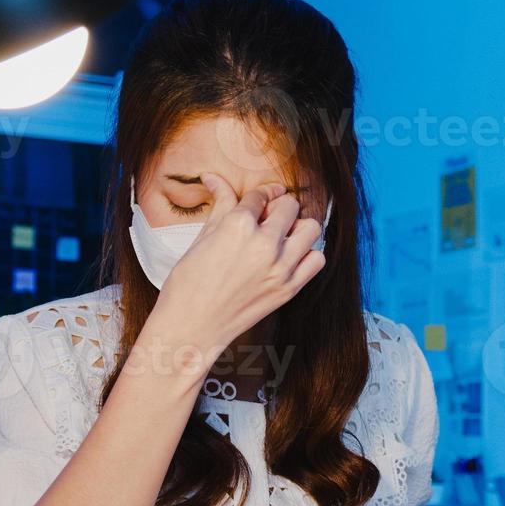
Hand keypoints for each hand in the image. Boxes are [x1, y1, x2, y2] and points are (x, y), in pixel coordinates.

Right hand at [146, 175, 325, 352]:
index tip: (260, 199)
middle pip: (290, 206)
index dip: (259, 195)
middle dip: (279, 207)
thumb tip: (214, 178)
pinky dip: (308, 254)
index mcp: (238, 225)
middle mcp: (264, 244)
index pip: (260, 195)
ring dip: (298, 227)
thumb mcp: (201, 238)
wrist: (192, 327)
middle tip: (268, 218)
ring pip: (311, 228)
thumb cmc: (188, 284)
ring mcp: (280, 268)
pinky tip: (291, 258)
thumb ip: (220, 206)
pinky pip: (317, 259)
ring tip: (283, 236)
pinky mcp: (289, 289)